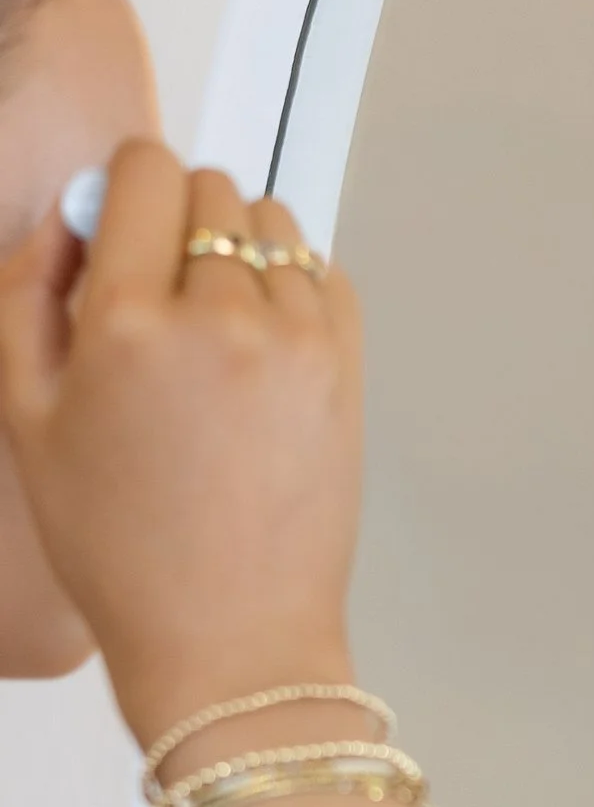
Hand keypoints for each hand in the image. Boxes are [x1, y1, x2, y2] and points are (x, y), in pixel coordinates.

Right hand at [0, 140, 363, 743]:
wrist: (229, 635)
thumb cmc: (124, 547)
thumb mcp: (26, 416)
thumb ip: (31, 292)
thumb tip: (71, 219)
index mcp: (127, 321)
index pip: (146, 170)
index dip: (124, 187)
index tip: (116, 225)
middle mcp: (222, 317)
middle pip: (214, 191)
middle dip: (179, 221)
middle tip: (157, 292)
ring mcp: (299, 344)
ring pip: (277, 228)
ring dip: (240, 251)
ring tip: (210, 325)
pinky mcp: (349, 373)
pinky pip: (327, 277)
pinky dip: (294, 287)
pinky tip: (259, 341)